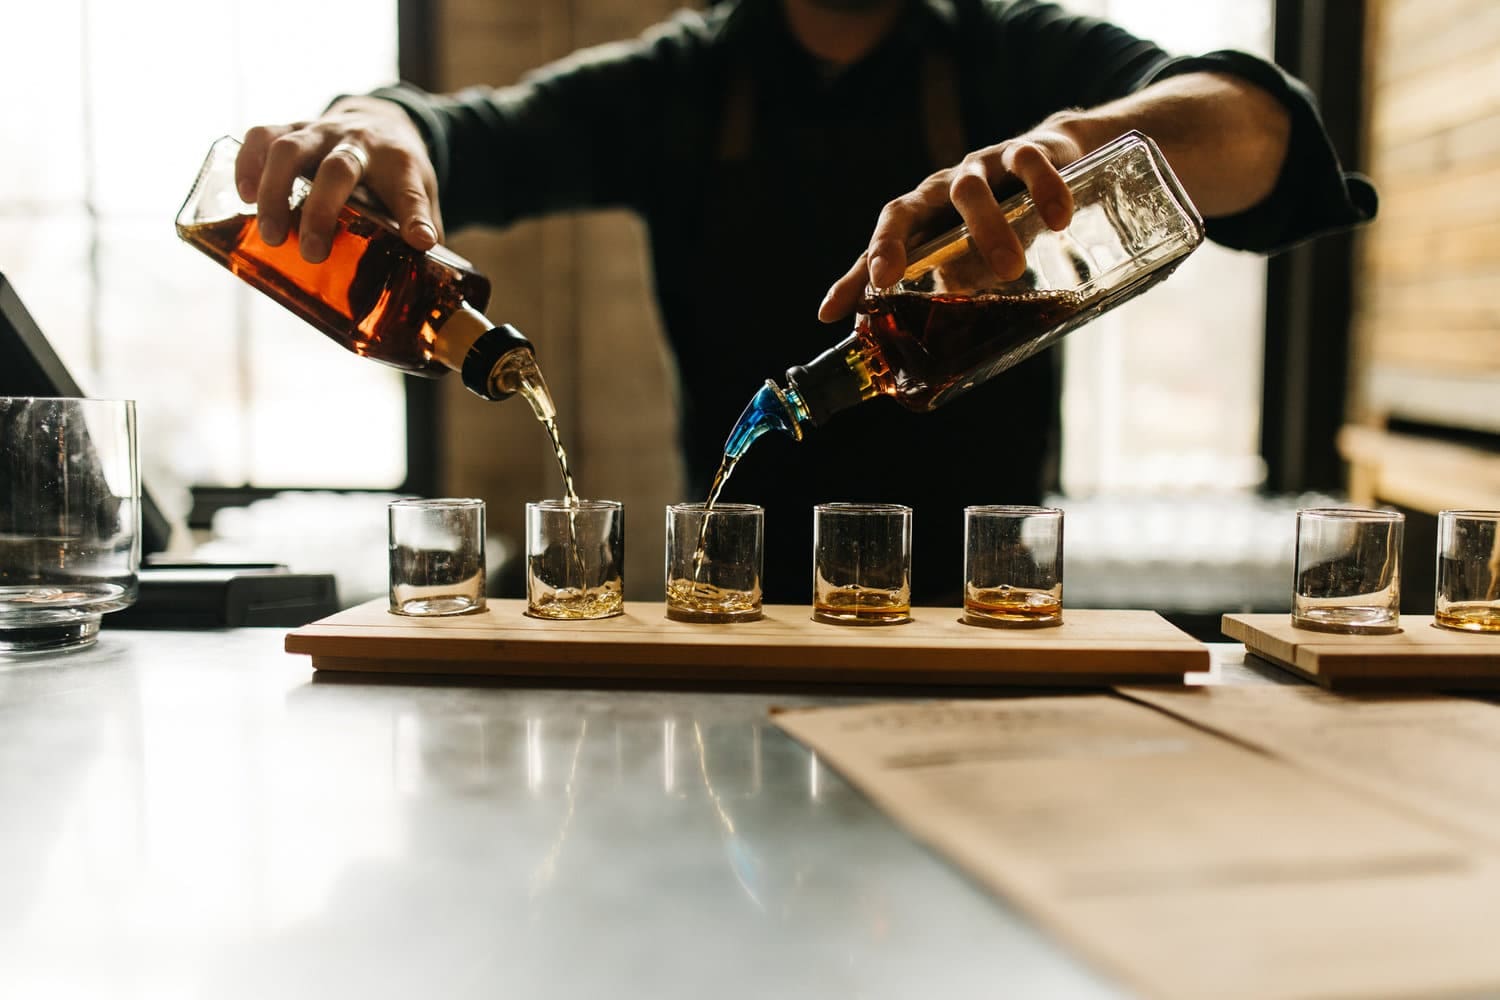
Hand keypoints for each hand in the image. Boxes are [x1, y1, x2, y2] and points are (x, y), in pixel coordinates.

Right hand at [234, 97, 444, 263]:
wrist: (381, 119)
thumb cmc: (398, 170)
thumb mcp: (422, 195)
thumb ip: (421, 230)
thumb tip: (424, 284)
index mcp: (400, 165)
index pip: (409, 191)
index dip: (415, 218)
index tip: (419, 242)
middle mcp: (359, 143)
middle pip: (338, 169)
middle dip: (322, 211)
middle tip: (312, 254)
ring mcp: (322, 131)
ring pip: (291, 149)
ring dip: (275, 191)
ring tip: (271, 234)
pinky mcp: (292, 127)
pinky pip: (263, 135)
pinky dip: (248, 162)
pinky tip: (244, 195)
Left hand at [818, 121, 1086, 321]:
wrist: (1048, 160)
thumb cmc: (993, 220)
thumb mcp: (964, 257)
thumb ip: (930, 293)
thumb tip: (889, 342)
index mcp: (920, 216)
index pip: (885, 237)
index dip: (876, 255)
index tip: (876, 284)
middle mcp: (940, 189)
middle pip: (910, 209)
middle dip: (909, 244)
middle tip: (929, 284)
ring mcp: (979, 166)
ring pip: (970, 189)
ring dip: (987, 229)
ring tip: (1011, 268)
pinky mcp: (1024, 150)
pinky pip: (1028, 163)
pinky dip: (1043, 189)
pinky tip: (1058, 219)